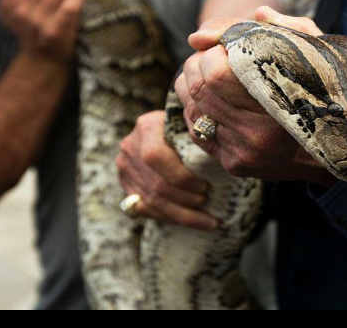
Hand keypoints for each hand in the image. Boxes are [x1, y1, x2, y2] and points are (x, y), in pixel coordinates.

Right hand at [116, 110, 218, 229]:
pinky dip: (172, 218)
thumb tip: (221, 159)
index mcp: (146, 127)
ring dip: (183, 216)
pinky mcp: (127, 187)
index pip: (155, 156)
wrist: (163, 130)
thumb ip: (199, 136)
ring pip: (152, 202)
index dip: (181, 177)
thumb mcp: (191, 123)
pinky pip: (148, 210)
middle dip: (186, 199)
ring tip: (208, 220)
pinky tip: (193, 222)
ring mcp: (125, 169)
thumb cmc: (187, 126)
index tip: (205, 186)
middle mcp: (130, 148)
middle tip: (208, 202)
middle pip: (156, 184)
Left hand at [175, 6, 336, 185]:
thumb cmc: (323, 87)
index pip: (217, 73)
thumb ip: (278, 28)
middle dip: (199, 62)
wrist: (338, 147)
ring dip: (192, 82)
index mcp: (280, 103)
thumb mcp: (313, 48)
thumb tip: (222, 27)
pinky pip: (195, 128)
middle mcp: (258, 135)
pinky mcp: (234, 165)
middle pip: (199, 87)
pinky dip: (196, 106)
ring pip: (192, 106)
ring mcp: (243, 153)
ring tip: (212, 72)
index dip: (214, 51)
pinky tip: (213, 97)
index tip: (227, 45)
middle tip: (214, 54)